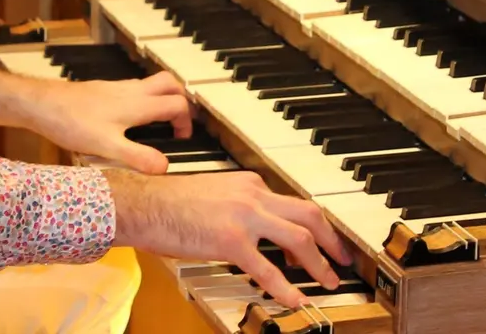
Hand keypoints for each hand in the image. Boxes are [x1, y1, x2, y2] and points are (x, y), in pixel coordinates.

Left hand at [28, 71, 193, 173]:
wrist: (42, 103)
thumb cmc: (73, 123)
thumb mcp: (107, 147)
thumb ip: (137, 157)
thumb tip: (165, 167)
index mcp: (138, 104)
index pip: (177, 104)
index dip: (186, 121)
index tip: (181, 139)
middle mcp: (131, 91)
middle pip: (169, 83)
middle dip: (180, 100)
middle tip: (177, 123)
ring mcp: (116, 87)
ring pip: (150, 84)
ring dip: (162, 97)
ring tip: (157, 122)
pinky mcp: (103, 89)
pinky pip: (133, 88)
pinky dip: (143, 98)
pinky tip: (128, 119)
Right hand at [101, 167, 353, 308]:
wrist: (141, 204)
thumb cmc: (167, 204)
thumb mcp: (212, 196)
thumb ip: (238, 209)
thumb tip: (255, 235)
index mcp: (249, 184)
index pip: (293, 203)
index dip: (314, 226)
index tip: (323, 243)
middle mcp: (252, 195)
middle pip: (309, 214)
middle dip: (333, 239)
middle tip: (344, 259)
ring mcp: (243, 217)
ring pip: (299, 238)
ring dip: (319, 263)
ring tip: (329, 282)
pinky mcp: (230, 240)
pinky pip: (267, 268)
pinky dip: (286, 286)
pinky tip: (295, 300)